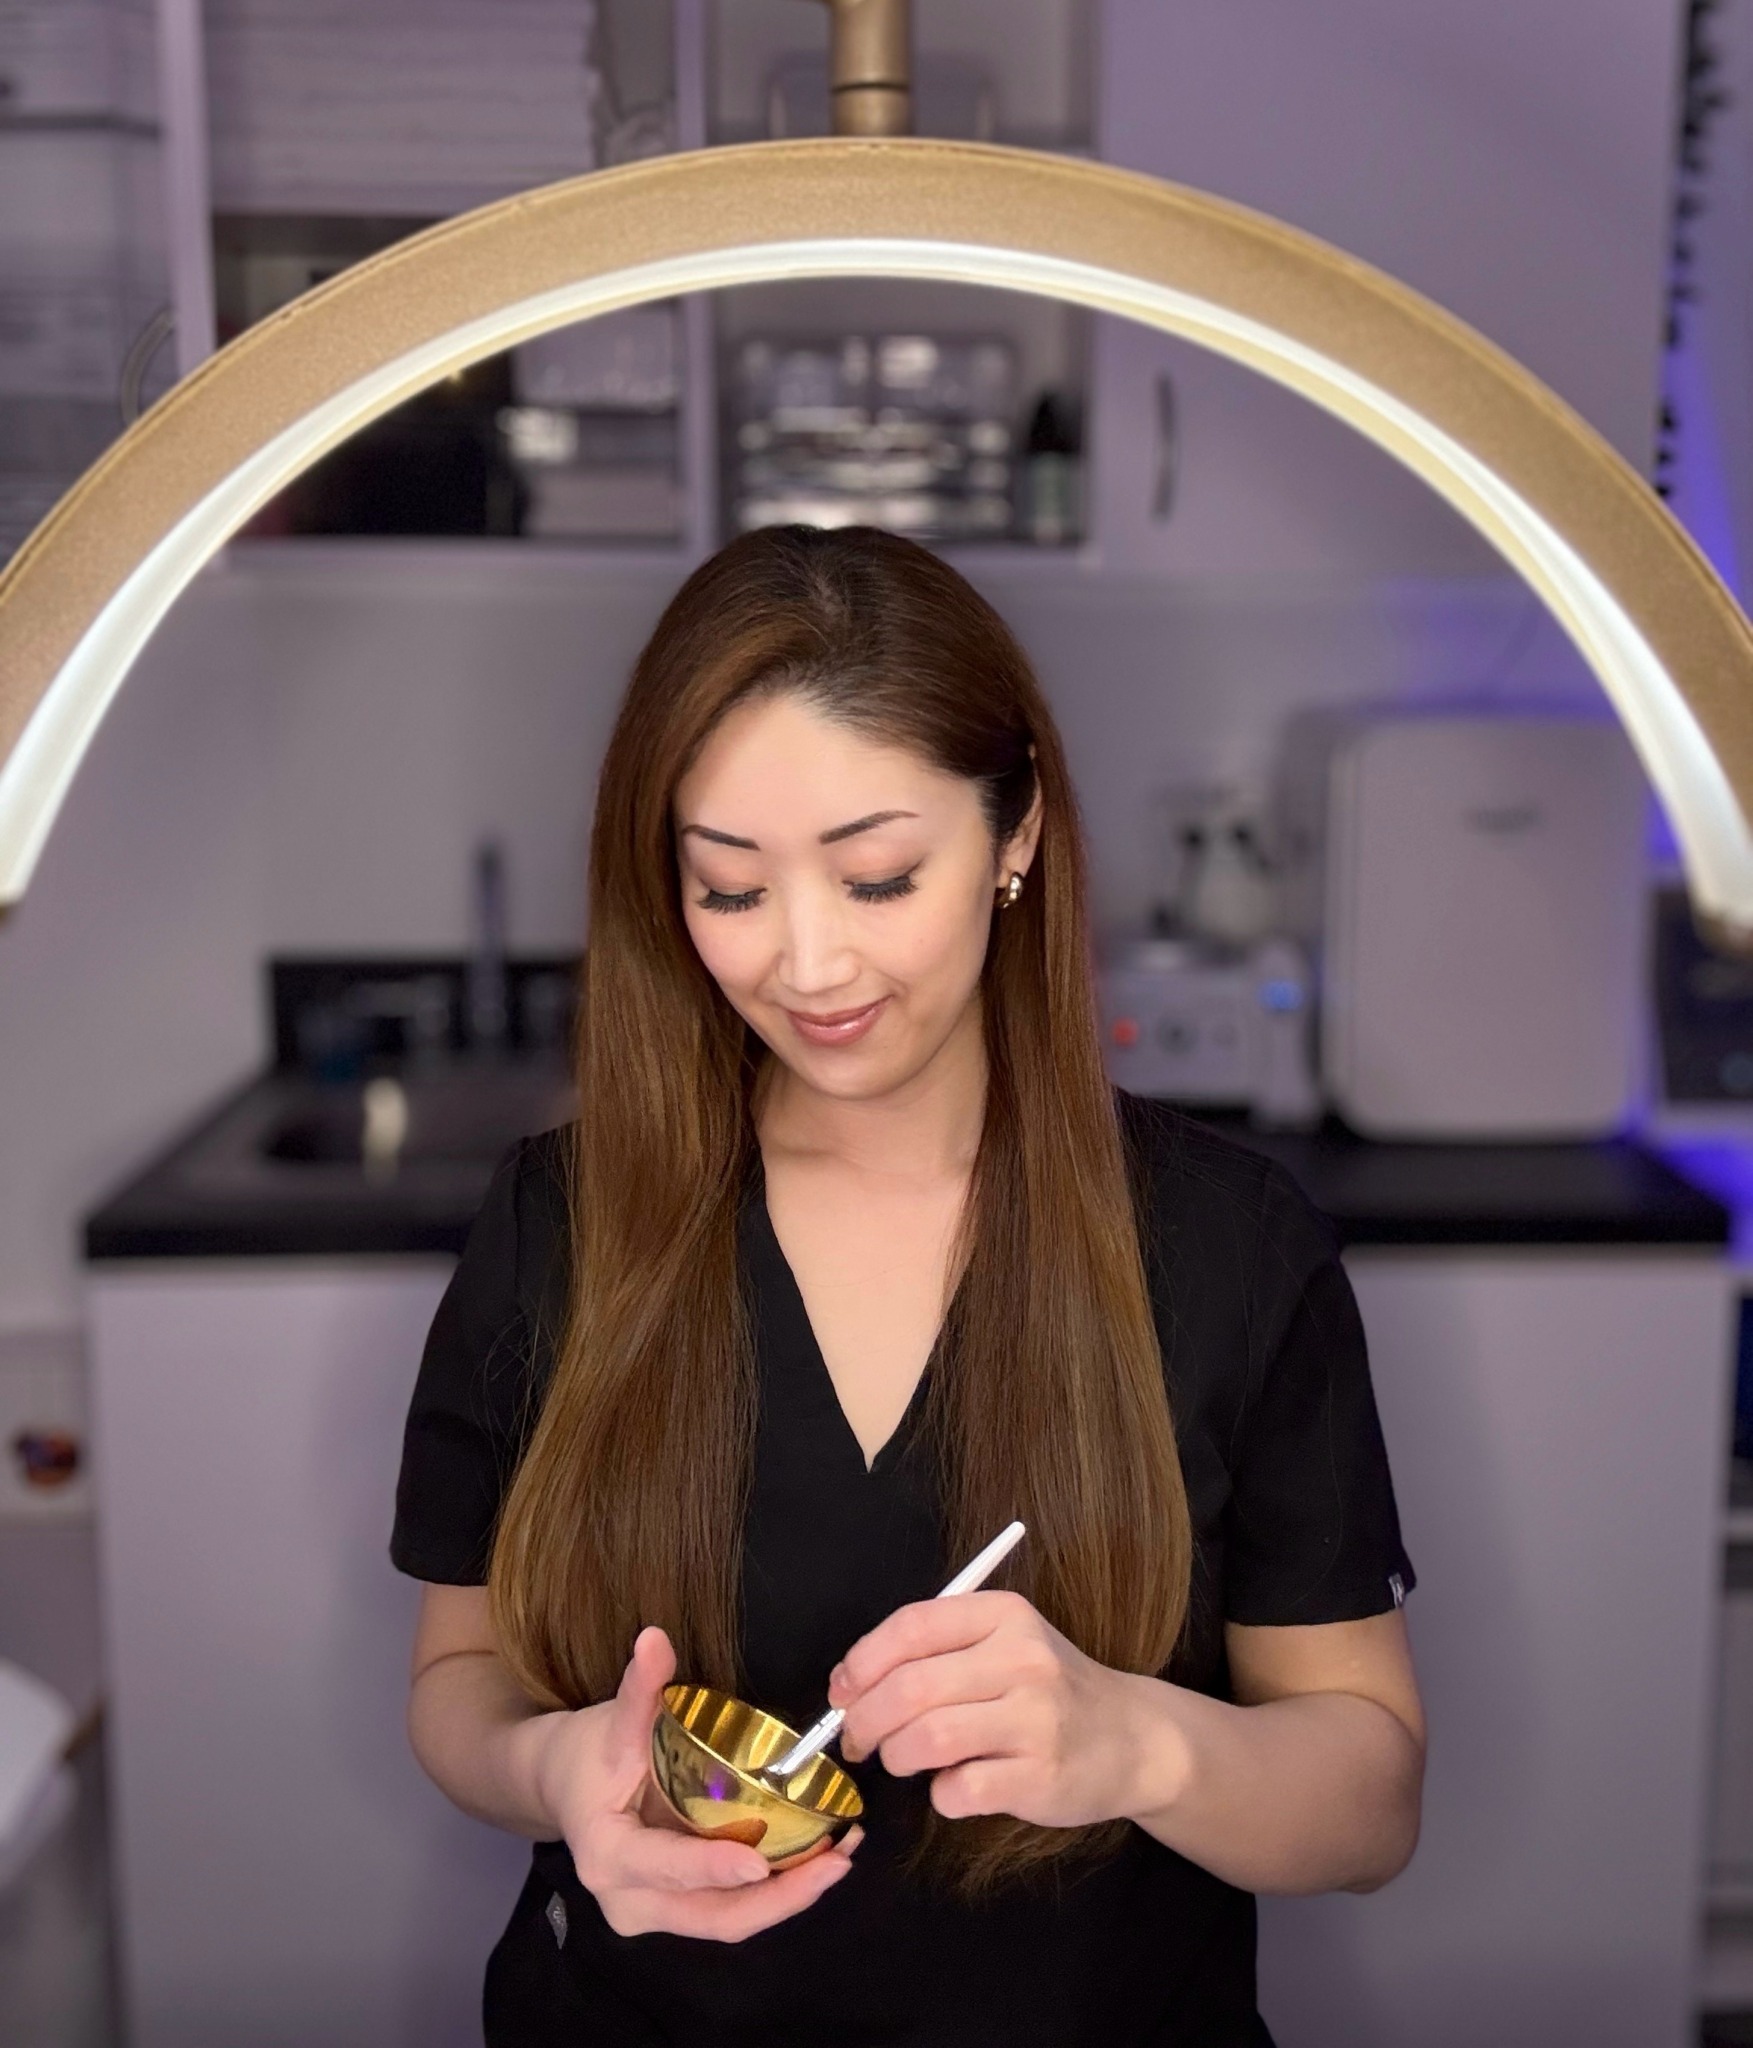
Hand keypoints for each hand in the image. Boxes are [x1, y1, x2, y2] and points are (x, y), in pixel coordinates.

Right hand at [537, 1625, 861, 1940]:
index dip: (712, 1868)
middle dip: (780, 1898)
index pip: (666, 1866)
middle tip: (837, 1862)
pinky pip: (730, 1911)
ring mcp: (654, 1914)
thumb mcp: (612, 1722)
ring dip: (788, 1897)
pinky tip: (815, 1862)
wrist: (562, 1788)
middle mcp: (631, 1901)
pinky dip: (774, 1892)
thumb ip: (640, 1688)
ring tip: (841, 1858)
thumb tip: (654, 1638)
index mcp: (608, 1857)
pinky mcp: (677, 1911)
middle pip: (714, 1916)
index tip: (759, 1864)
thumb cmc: (588, 1755)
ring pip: (729, 1922)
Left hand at [827, 1591, 1159, 1826]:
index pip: (911, 1626)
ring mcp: (1036, 1718)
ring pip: (927, 1738)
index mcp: (1004, 1615)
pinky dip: (939, 1794)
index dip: (861, 1662)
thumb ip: (934, 1653)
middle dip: (863, 1720)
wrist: (1131, 1738)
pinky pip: (958, 1789)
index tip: (841, 1691)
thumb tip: (847, 1685)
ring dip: (897, 1756)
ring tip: (903, 1760)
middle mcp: (1023, 1659)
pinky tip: (953, 1786)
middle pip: (910, 1688)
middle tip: (856, 1740)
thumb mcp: (1003, 1645)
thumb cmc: (1047, 1691)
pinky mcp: (1041, 1775)